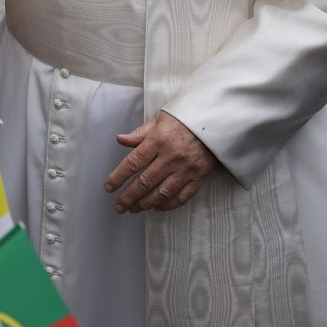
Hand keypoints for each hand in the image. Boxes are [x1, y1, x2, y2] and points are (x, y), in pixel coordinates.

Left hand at [104, 111, 219, 211]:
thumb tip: (120, 140)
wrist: (217, 120)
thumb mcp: (160, 119)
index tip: (109, 187)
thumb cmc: (186, 117)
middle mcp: (171, 156)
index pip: (133, 162)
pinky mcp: (199, 176)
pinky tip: (158, 207)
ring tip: (134, 209)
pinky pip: (182, 196)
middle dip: (129, 197)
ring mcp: (186, 168)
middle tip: (119, 206)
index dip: (119, 177)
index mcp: (159, 140)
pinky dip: (168, 204)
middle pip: (145, 182)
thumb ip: (140, 133)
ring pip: (162, 192)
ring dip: (146, 203)